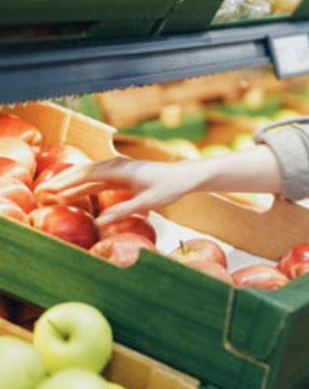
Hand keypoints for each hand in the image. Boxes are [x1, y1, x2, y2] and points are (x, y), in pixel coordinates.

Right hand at [37, 157, 196, 225]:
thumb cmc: (169, 188)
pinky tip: (76, 192)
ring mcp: (120, 169)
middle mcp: (117, 166)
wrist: (184, 176)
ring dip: (73, 182)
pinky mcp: (123, 174)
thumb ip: (123, 211)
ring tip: (54, 192)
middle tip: (44, 191)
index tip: (51, 191)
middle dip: (64, 181)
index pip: (87, 176)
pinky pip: (99, 178)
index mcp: (120, 170)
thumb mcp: (147, 202)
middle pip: (85, 172)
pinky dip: (85, 184)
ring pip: (90, 175)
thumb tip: (100, 222)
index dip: (68, 183)